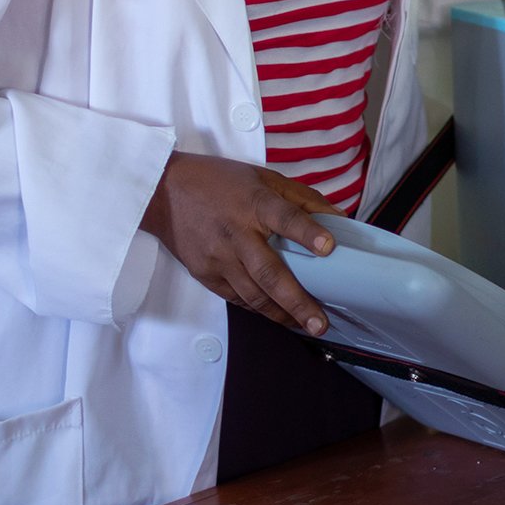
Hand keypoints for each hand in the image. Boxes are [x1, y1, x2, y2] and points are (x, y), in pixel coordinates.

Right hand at [141, 153, 339, 334]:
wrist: (164, 192)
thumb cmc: (221, 182)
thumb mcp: (265, 178)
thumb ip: (303, 199)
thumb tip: (341, 220)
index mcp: (254, 203)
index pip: (285, 218)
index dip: (307, 233)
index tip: (329, 248)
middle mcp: (236, 233)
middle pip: (269, 272)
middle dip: (297, 301)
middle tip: (320, 323)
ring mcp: (218, 257)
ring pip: (252, 294)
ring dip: (280, 314)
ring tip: (305, 326)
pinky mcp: (205, 273)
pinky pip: (235, 298)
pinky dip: (258, 309)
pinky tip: (277, 316)